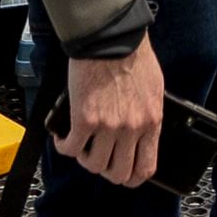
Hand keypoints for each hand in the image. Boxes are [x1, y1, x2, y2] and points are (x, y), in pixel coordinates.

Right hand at [60, 37, 163, 187]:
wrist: (111, 39)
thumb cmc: (133, 56)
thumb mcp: (154, 90)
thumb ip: (148, 115)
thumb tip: (140, 133)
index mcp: (152, 122)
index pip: (146, 168)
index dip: (132, 178)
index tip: (124, 174)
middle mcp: (131, 129)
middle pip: (118, 173)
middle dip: (107, 170)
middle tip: (98, 158)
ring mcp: (108, 127)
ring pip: (93, 165)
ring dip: (84, 158)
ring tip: (79, 145)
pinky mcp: (84, 119)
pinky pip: (71, 148)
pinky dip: (64, 147)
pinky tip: (62, 139)